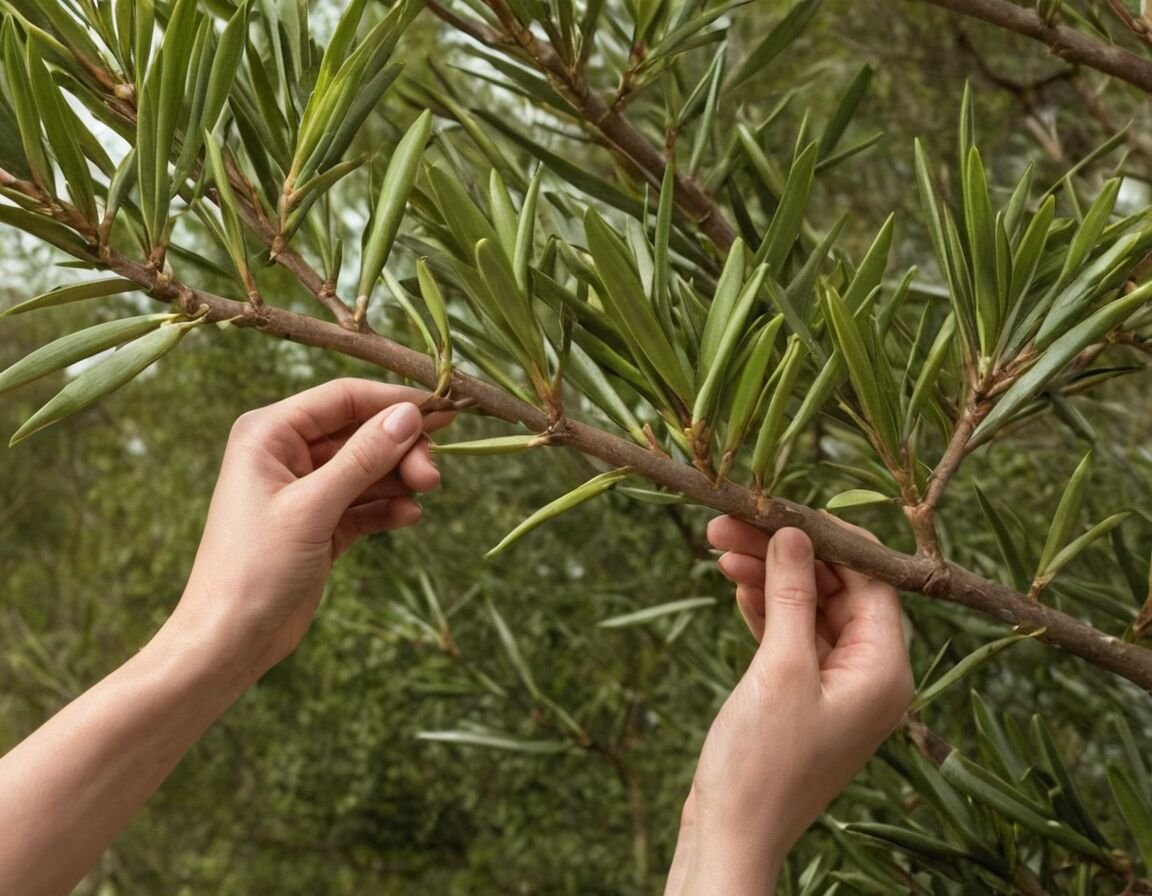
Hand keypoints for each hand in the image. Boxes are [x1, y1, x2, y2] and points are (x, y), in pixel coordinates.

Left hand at [166, 378, 453, 680]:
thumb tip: (409, 415)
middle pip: (361, 433)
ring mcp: (305, 490)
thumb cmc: (254, 569)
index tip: (443, 411)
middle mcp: (285, 453)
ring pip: (367, 468)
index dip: (394, 402)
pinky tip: (408, 516)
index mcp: (269, 434)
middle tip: (432, 476)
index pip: (343, 399)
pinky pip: (364, 503)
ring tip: (425, 493)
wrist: (228, 641)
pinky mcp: (320, 525)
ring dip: (399, 478)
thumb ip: (363, 458)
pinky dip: (387, 507)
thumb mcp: (312, 508)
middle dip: (400, 449)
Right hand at [666, 517, 912, 893]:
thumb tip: (796, 533)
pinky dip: (766, 608)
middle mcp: (871, 675)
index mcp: (885, 670)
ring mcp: (837, 687)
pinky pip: (792, 636)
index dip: (827, 538)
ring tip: (719, 545)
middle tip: (730, 523)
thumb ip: (792, 595)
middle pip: (835, 589)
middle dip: (784, 553)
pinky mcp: (804, 696)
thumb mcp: (780, 668)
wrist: (731, 834)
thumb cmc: (761, 763)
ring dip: (768, 576)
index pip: (870, 580)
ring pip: (808, 609)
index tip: (782, 506)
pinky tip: (737, 584)